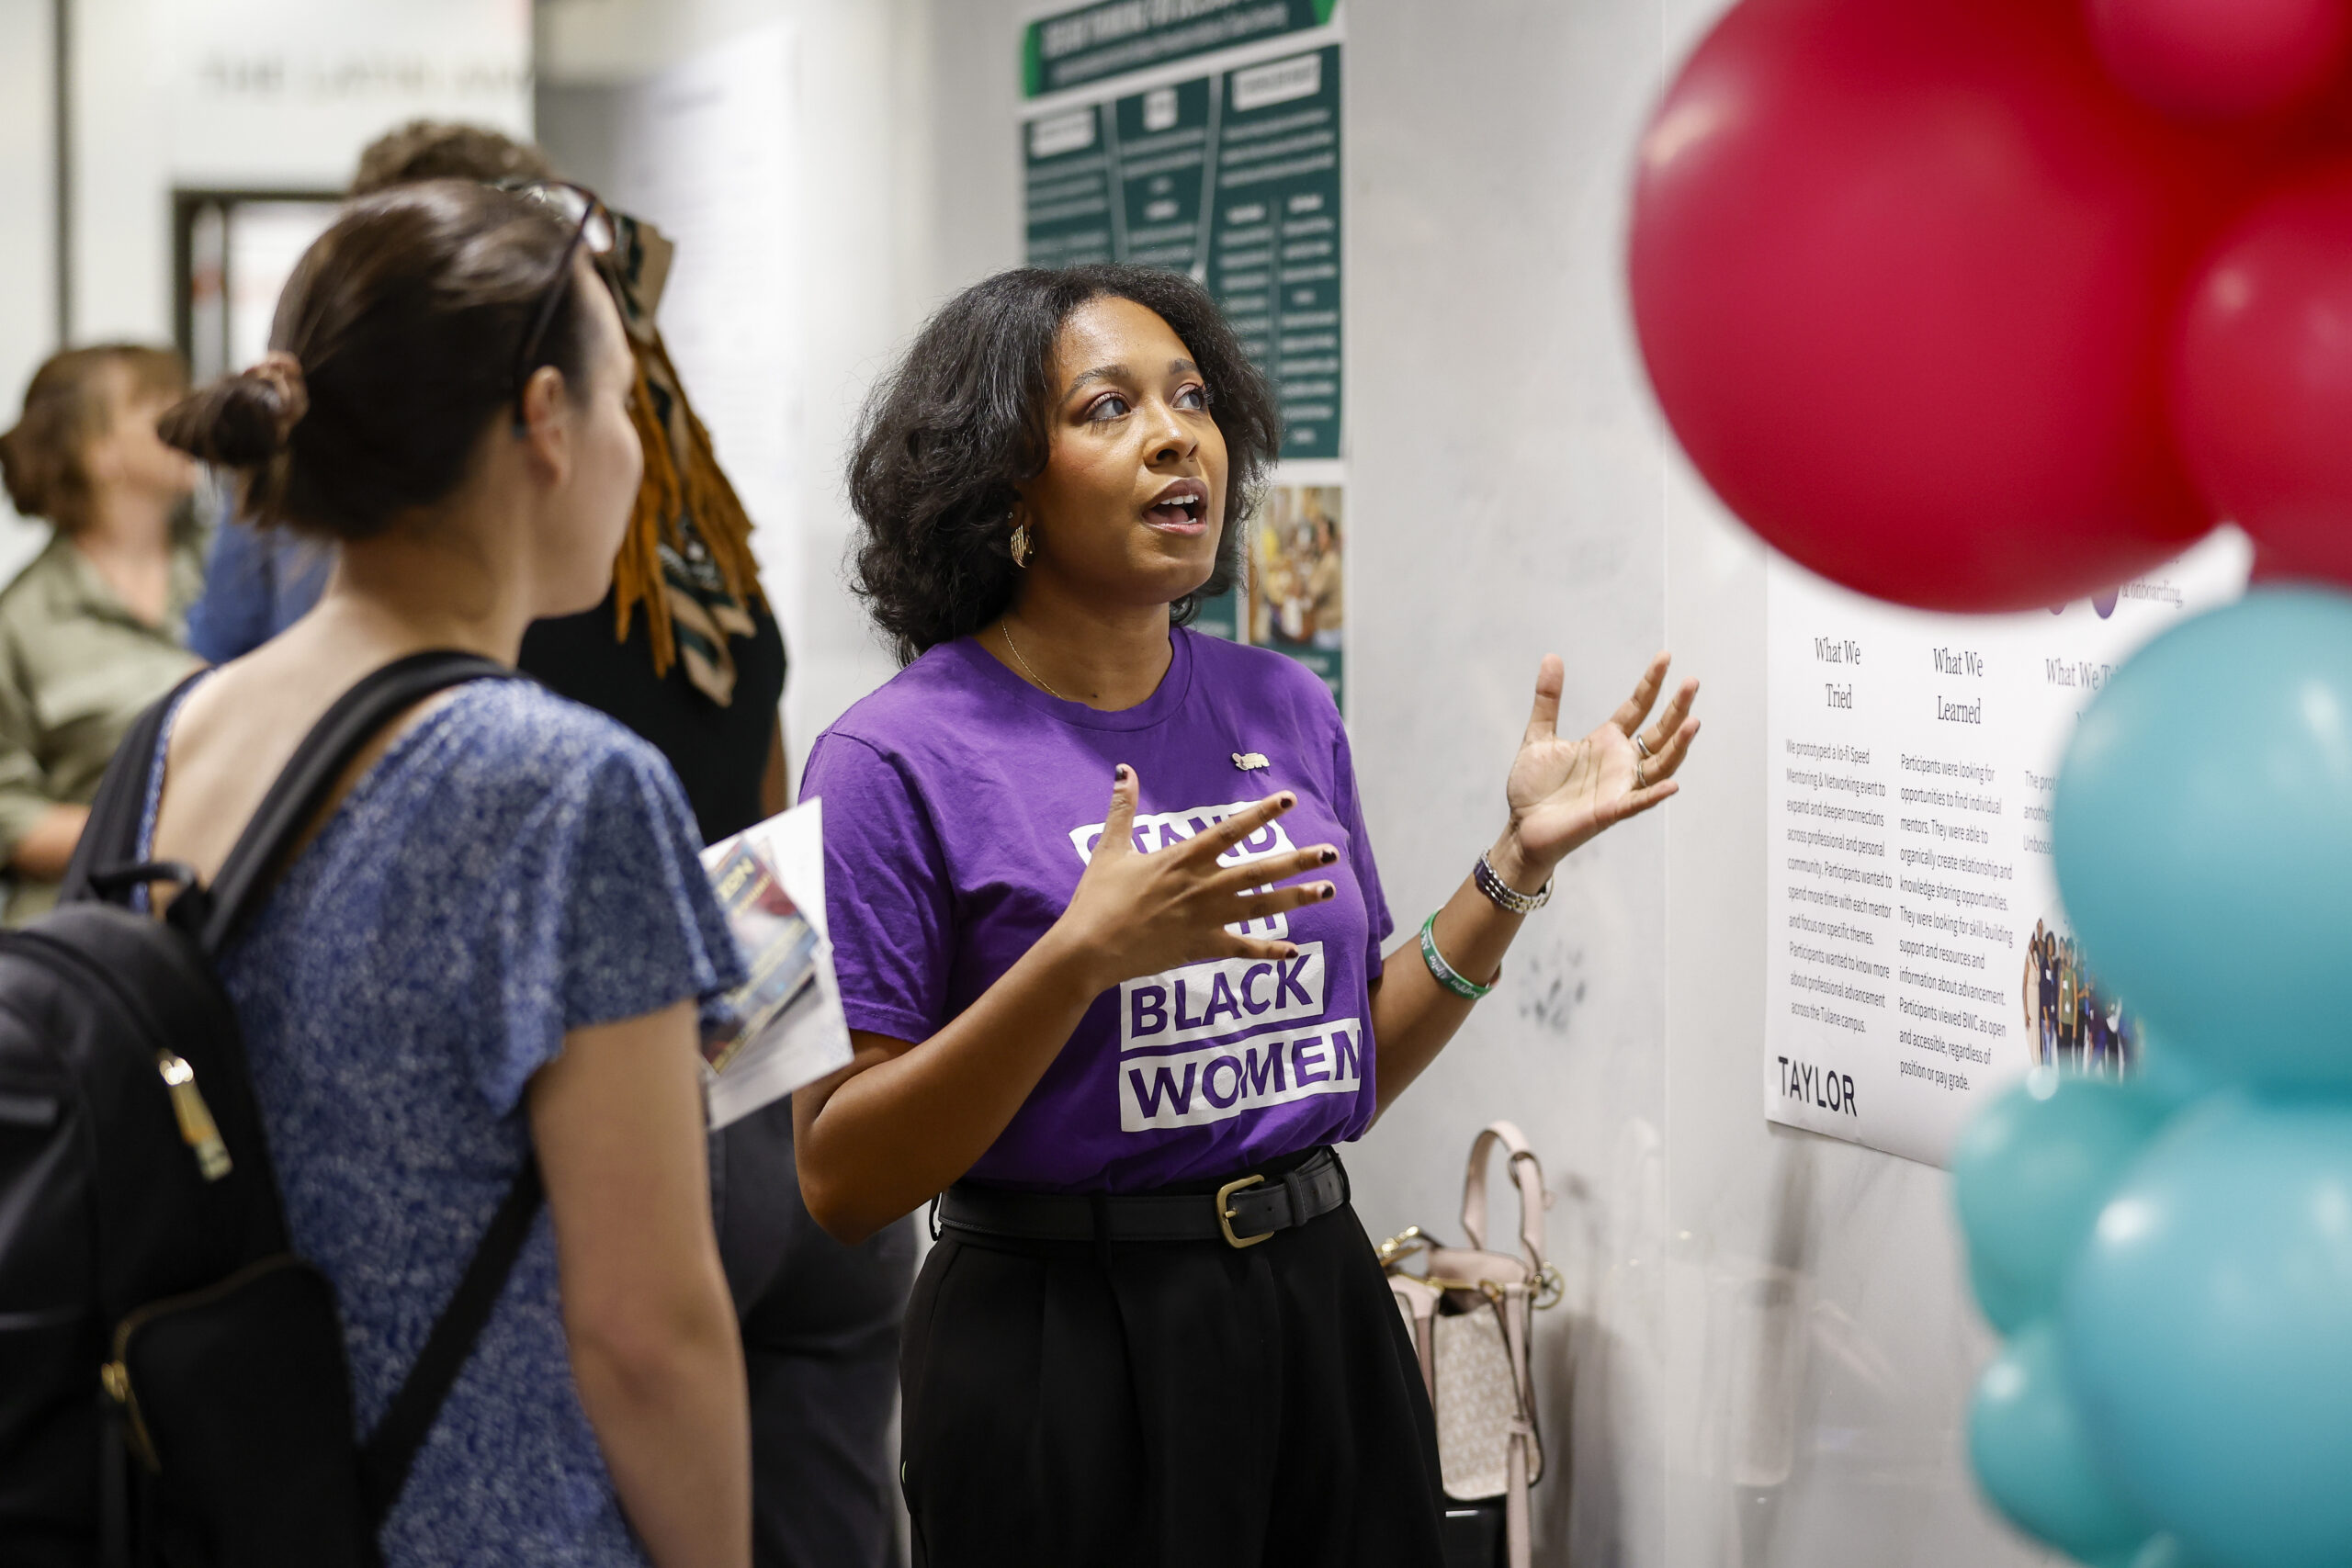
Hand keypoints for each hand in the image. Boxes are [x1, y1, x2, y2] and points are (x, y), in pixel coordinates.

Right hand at [1049, 766, 1339, 992]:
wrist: (1088, 949)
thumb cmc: (1097, 898)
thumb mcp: (1110, 848)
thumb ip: (1122, 809)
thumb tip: (1124, 770)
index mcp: (1183, 858)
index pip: (1231, 831)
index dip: (1261, 814)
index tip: (1290, 800)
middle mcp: (1202, 886)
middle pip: (1260, 870)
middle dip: (1298, 860)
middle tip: (1332, 853)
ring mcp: (1205, 919)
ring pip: (1261, 907)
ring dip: (1297, 899)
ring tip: (1328, 891)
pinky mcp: (1201, 947)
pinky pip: (1242, 949)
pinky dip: (1268, 951)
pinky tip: (1294, 951)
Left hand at [1498, 652, 1699, 880]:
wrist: (1522, 827)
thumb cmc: (1534, 787)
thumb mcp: (1538, 736)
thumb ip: (1548, 700)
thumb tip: (1552, 657)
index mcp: (1606, 741)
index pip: (1637, 707)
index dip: (1651, 683)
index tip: (1666, 657)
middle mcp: (1621, 761)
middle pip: (1659, 732)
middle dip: (1676, 709)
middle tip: (1692, 682)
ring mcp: (1620, 786)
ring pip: (1660, 764)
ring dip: (1677, 746)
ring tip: (1693, 722)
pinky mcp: (1610, 811)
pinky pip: (1638, 802)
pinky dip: (1655, 793)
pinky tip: (1672, 783)